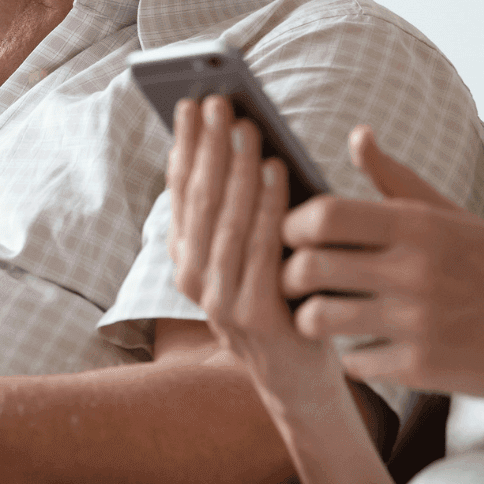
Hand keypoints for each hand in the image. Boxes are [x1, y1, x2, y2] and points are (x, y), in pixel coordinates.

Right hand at [167, 96, 343, 398]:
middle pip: (199, 199)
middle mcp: (193, 278)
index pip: (180, 191)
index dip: (186, 145)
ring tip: (247, 126)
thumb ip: (240, 211)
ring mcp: (220, 301)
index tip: (192, 102)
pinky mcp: (255, 317)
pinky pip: (260, 248)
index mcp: (186, 259)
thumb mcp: (249, 254)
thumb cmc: (284, 301)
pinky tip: (278, 170)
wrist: (302, 383)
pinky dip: (268, 204)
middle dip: (208, 145)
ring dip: (236, 167)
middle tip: (218, 100)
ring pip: (225, 219)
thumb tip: (241, 140)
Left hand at [281, 125, 483, 396]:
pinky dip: (350, 359)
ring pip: (317, 320)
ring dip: (309, 319)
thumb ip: (396, 179)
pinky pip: (352, 363)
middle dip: (288, 275)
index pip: (322, 215)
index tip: (294, 235)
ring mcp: (416, 323)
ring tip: (318, 315)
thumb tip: (357, 134)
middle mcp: (413, 271)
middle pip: (307, 267)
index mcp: (418, 226)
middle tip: (295, 280)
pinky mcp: (422, 369)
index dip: (292, 225)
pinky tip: (364, 349)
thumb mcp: (453, 216)